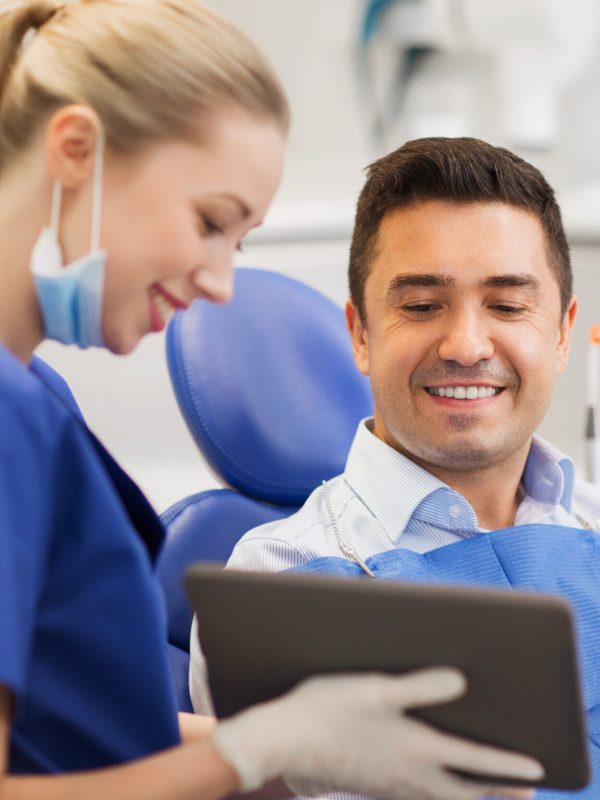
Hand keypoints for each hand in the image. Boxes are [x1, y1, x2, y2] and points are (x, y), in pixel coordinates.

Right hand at [211, 668, 543, 798]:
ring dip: (472, 795)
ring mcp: (388, 784)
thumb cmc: (325, 709)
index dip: (508, 766)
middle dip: (498, 793)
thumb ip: (419, 686)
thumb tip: (460, 682)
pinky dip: (442, 793)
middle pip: (465, 794)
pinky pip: (419, 796)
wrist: (281, 742)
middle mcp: (407, 774)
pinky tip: (435, 782)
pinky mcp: (372, 785)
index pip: (473, 762)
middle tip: (524, 790)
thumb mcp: (374, 688)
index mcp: (413, 748)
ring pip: (443, 799)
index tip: (537, 771)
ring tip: (490, 790)